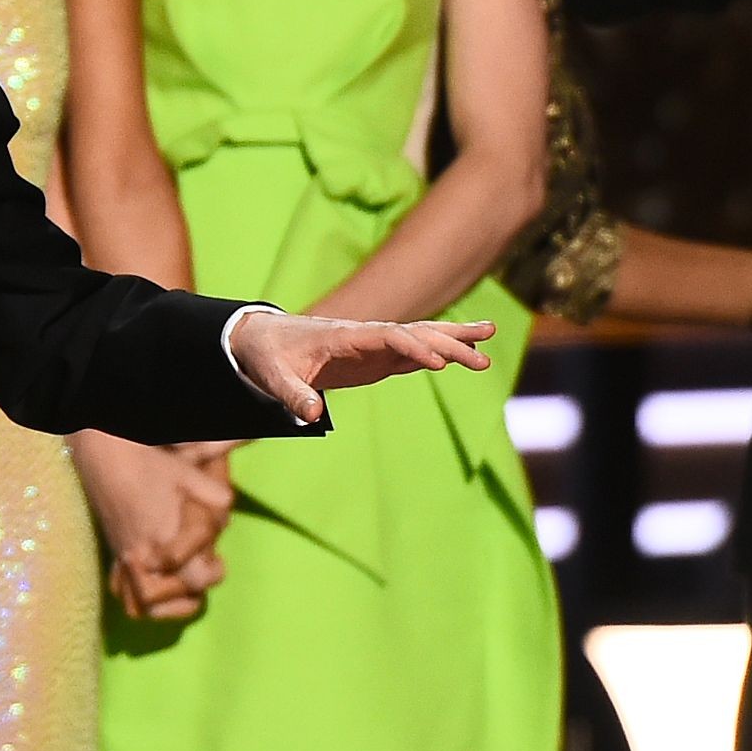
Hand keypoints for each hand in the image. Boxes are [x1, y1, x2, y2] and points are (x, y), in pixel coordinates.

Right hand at [75, 433, 232, 621]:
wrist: (106, 458)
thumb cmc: (151, 467)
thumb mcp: (192, 477)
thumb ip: (217, 500)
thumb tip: (225, 520)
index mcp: (165, 540)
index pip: (195, 575)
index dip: (212, 572)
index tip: (217, 560)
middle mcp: (143, 557)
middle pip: (164, 598)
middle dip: (189, 590)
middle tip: (202, 571)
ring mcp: (123, 559)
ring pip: (139, 605)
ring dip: (163, 606)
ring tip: (181, 594)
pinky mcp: (113, 556)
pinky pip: (120, 591)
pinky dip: (136, 600)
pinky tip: (154, 588)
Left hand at [230, 312, 495, 421]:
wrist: (261, 339)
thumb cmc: (267, 355)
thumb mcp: (272, 377)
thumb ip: (291, 395)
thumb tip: (311, 416)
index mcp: (344, 336)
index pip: (387, 337)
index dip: (412, 347)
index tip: (437, 363)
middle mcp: (365, 336)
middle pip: (414, 333)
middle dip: (448, 342)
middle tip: (483, 356)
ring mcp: (373, 346)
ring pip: (420, 337)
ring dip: (453, 338)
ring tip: (490, 335)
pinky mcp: (375, 358)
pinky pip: (413, 353)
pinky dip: (440, 352)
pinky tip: (465, 355)